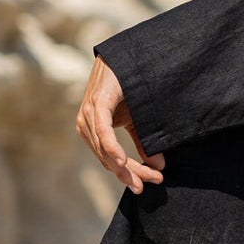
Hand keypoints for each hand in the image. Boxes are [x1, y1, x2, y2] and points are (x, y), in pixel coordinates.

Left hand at [75, 56, 164, 191]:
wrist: (126, 58)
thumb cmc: (127, 88)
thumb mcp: (135, 120)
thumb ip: (141, 143)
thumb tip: (158, 166)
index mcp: (91, 131)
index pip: (110, 161)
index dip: (130, 174)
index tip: (147, 185)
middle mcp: (85, 126)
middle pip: (109, 160)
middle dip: (132, 173)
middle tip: (155, 181)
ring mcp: (88, 115)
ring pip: (106, 151)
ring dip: (128, 166)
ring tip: (152, 174)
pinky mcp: (96, 104)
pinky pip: (103, 132)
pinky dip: (112, 148)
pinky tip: (122, 161)